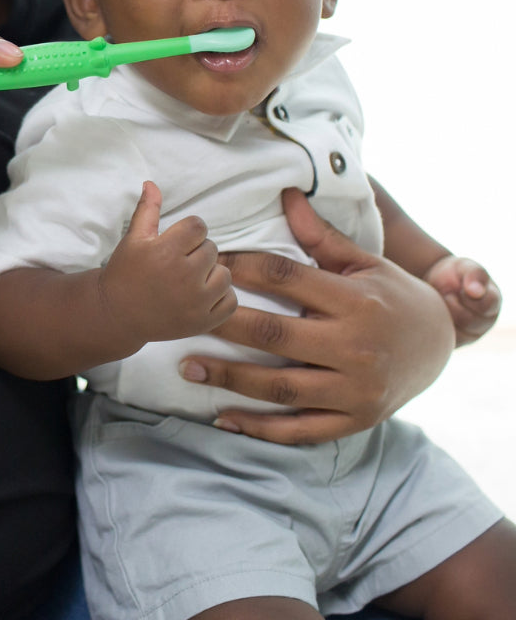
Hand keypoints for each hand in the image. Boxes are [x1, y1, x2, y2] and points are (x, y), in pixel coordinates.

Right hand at [98, 181, 236, 345]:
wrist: (117, 315)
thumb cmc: (125, 273)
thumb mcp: (133, 239)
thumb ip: (147, 210)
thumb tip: (151, 183)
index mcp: (166, 252)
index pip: (199, 227)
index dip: (189, 231)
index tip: (178, 242)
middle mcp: (184, 277)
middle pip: (211, 249)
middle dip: (197, 252)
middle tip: (178, 262)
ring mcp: (196, 302)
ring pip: (224, 275)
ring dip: (211, 274)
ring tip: (190, 279)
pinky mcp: (203, 322)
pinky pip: (230, 301)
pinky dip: (220, 297)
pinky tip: (201, 295)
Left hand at [178, 188, 453, 444]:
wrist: (441, 343)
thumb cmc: (391, 294)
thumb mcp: (364, 261)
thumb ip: (320, 235)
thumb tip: (285, 193)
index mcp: (355, 301)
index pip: (286, 280)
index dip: (242, 269)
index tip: (208, 264)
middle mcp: (356, 347)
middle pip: (275, 336)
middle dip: (224, 326)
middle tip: (182, 318)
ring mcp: (356, 390)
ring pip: (281, 388)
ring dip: (230, 379)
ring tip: (187, 366)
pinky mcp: (356, 421)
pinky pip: (300, 429)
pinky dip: (260, 427)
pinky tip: (224, 418)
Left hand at [423, 254, 500, 346]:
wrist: (434, 283)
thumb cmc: (455, 273)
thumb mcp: (465, 267)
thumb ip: (474, 274)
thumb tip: (476, 292)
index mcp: (492, 303)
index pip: (487, 305)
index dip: (469, 294)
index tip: (459, 286)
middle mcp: (484, 322)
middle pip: (469, 321)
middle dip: (453, 304)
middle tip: (447, 293)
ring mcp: (470, 335)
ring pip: (456, 333)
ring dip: (443, 314)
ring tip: (441, 302)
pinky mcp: (453, 343)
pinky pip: (443, 340)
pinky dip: (434, 325)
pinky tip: (434, 313)